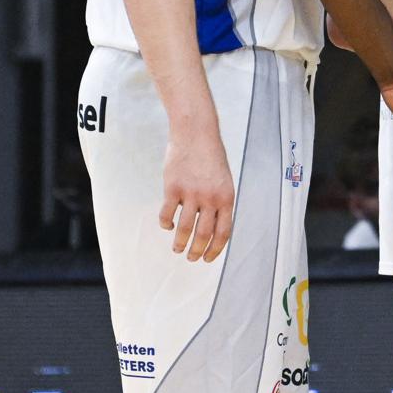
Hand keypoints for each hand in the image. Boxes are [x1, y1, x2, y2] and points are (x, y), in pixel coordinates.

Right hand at [159, 127, 234, 261]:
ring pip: (185, 228)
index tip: (208, 258)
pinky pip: (168, 213)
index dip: (216, 249)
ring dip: (180, 242)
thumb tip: (212, 228)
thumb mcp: (224, 181)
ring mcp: (191, 193)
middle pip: (204, 234)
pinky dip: (166, 224)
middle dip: (197, 251)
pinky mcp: (173, 188)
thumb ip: (220, 203)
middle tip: (191, 258)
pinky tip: (166, 226)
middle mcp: (210, 198)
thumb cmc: (211, 157)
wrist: (196, 134)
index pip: (223, 232)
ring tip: (177, 248)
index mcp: (227, 198)